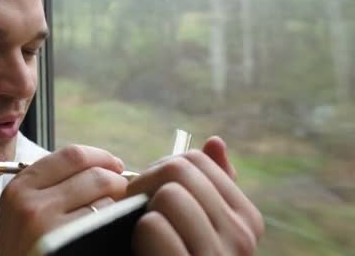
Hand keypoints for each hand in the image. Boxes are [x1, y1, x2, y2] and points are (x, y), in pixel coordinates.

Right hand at [0, 145, 127, 255]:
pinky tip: (106, 235)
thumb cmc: (28, 251)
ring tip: (113, 217)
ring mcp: (46, 226)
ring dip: (118, 205)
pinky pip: (105, 222)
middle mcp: (29, 203)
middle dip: (117, 181)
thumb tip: (106, 166)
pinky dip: (114, 226)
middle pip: (94, 173)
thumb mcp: (24, 213)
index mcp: (19, 188)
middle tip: (124, 194)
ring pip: (104, 197)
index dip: (100, 157)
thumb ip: (53, 186)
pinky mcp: (64, 245)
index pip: (71, 155)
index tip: (114, 165)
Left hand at [128, 136, 263, 254]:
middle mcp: (242, 235)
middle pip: (179, 170)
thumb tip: (216, 140)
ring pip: (167, 194)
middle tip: (138, 212)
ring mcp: (218, 255)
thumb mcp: (197, 223)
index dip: (161, 172)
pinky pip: (153, 225)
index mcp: (246, 218)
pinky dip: (139, 236)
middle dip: (146, 185)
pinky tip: (148, 251)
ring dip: (142, 213)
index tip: (150, 197)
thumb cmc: (176, 250)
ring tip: (145, 236)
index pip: (196, 160)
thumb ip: (209, 187)